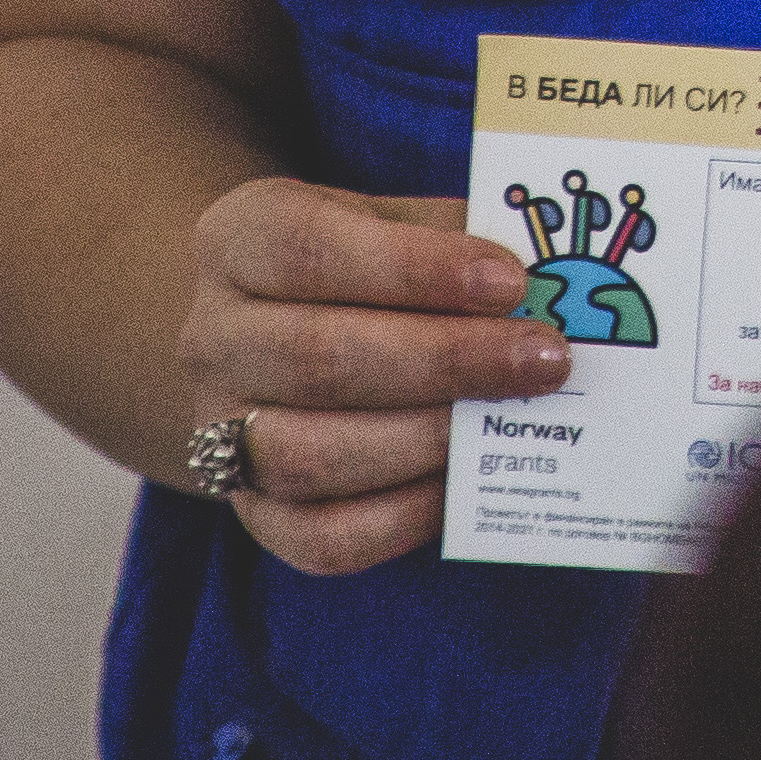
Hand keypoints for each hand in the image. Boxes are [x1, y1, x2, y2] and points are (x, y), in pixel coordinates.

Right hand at [178, 178, 571, 575]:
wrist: (278, 335)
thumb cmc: (360, 267)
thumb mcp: (391, 220)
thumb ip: (454, 238)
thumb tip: (548, 277)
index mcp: (238, 240)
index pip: (310, 250)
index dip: (414, 268)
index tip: (511, 281)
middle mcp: (212, 339)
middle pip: (319, 359)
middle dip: (448, 361)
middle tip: (545, 359)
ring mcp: (220, 434)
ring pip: (313, 456)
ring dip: (427, 441)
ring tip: (510, 419)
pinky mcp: (256, 514)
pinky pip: (323, 539)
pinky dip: (403, 518)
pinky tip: (466, 482)